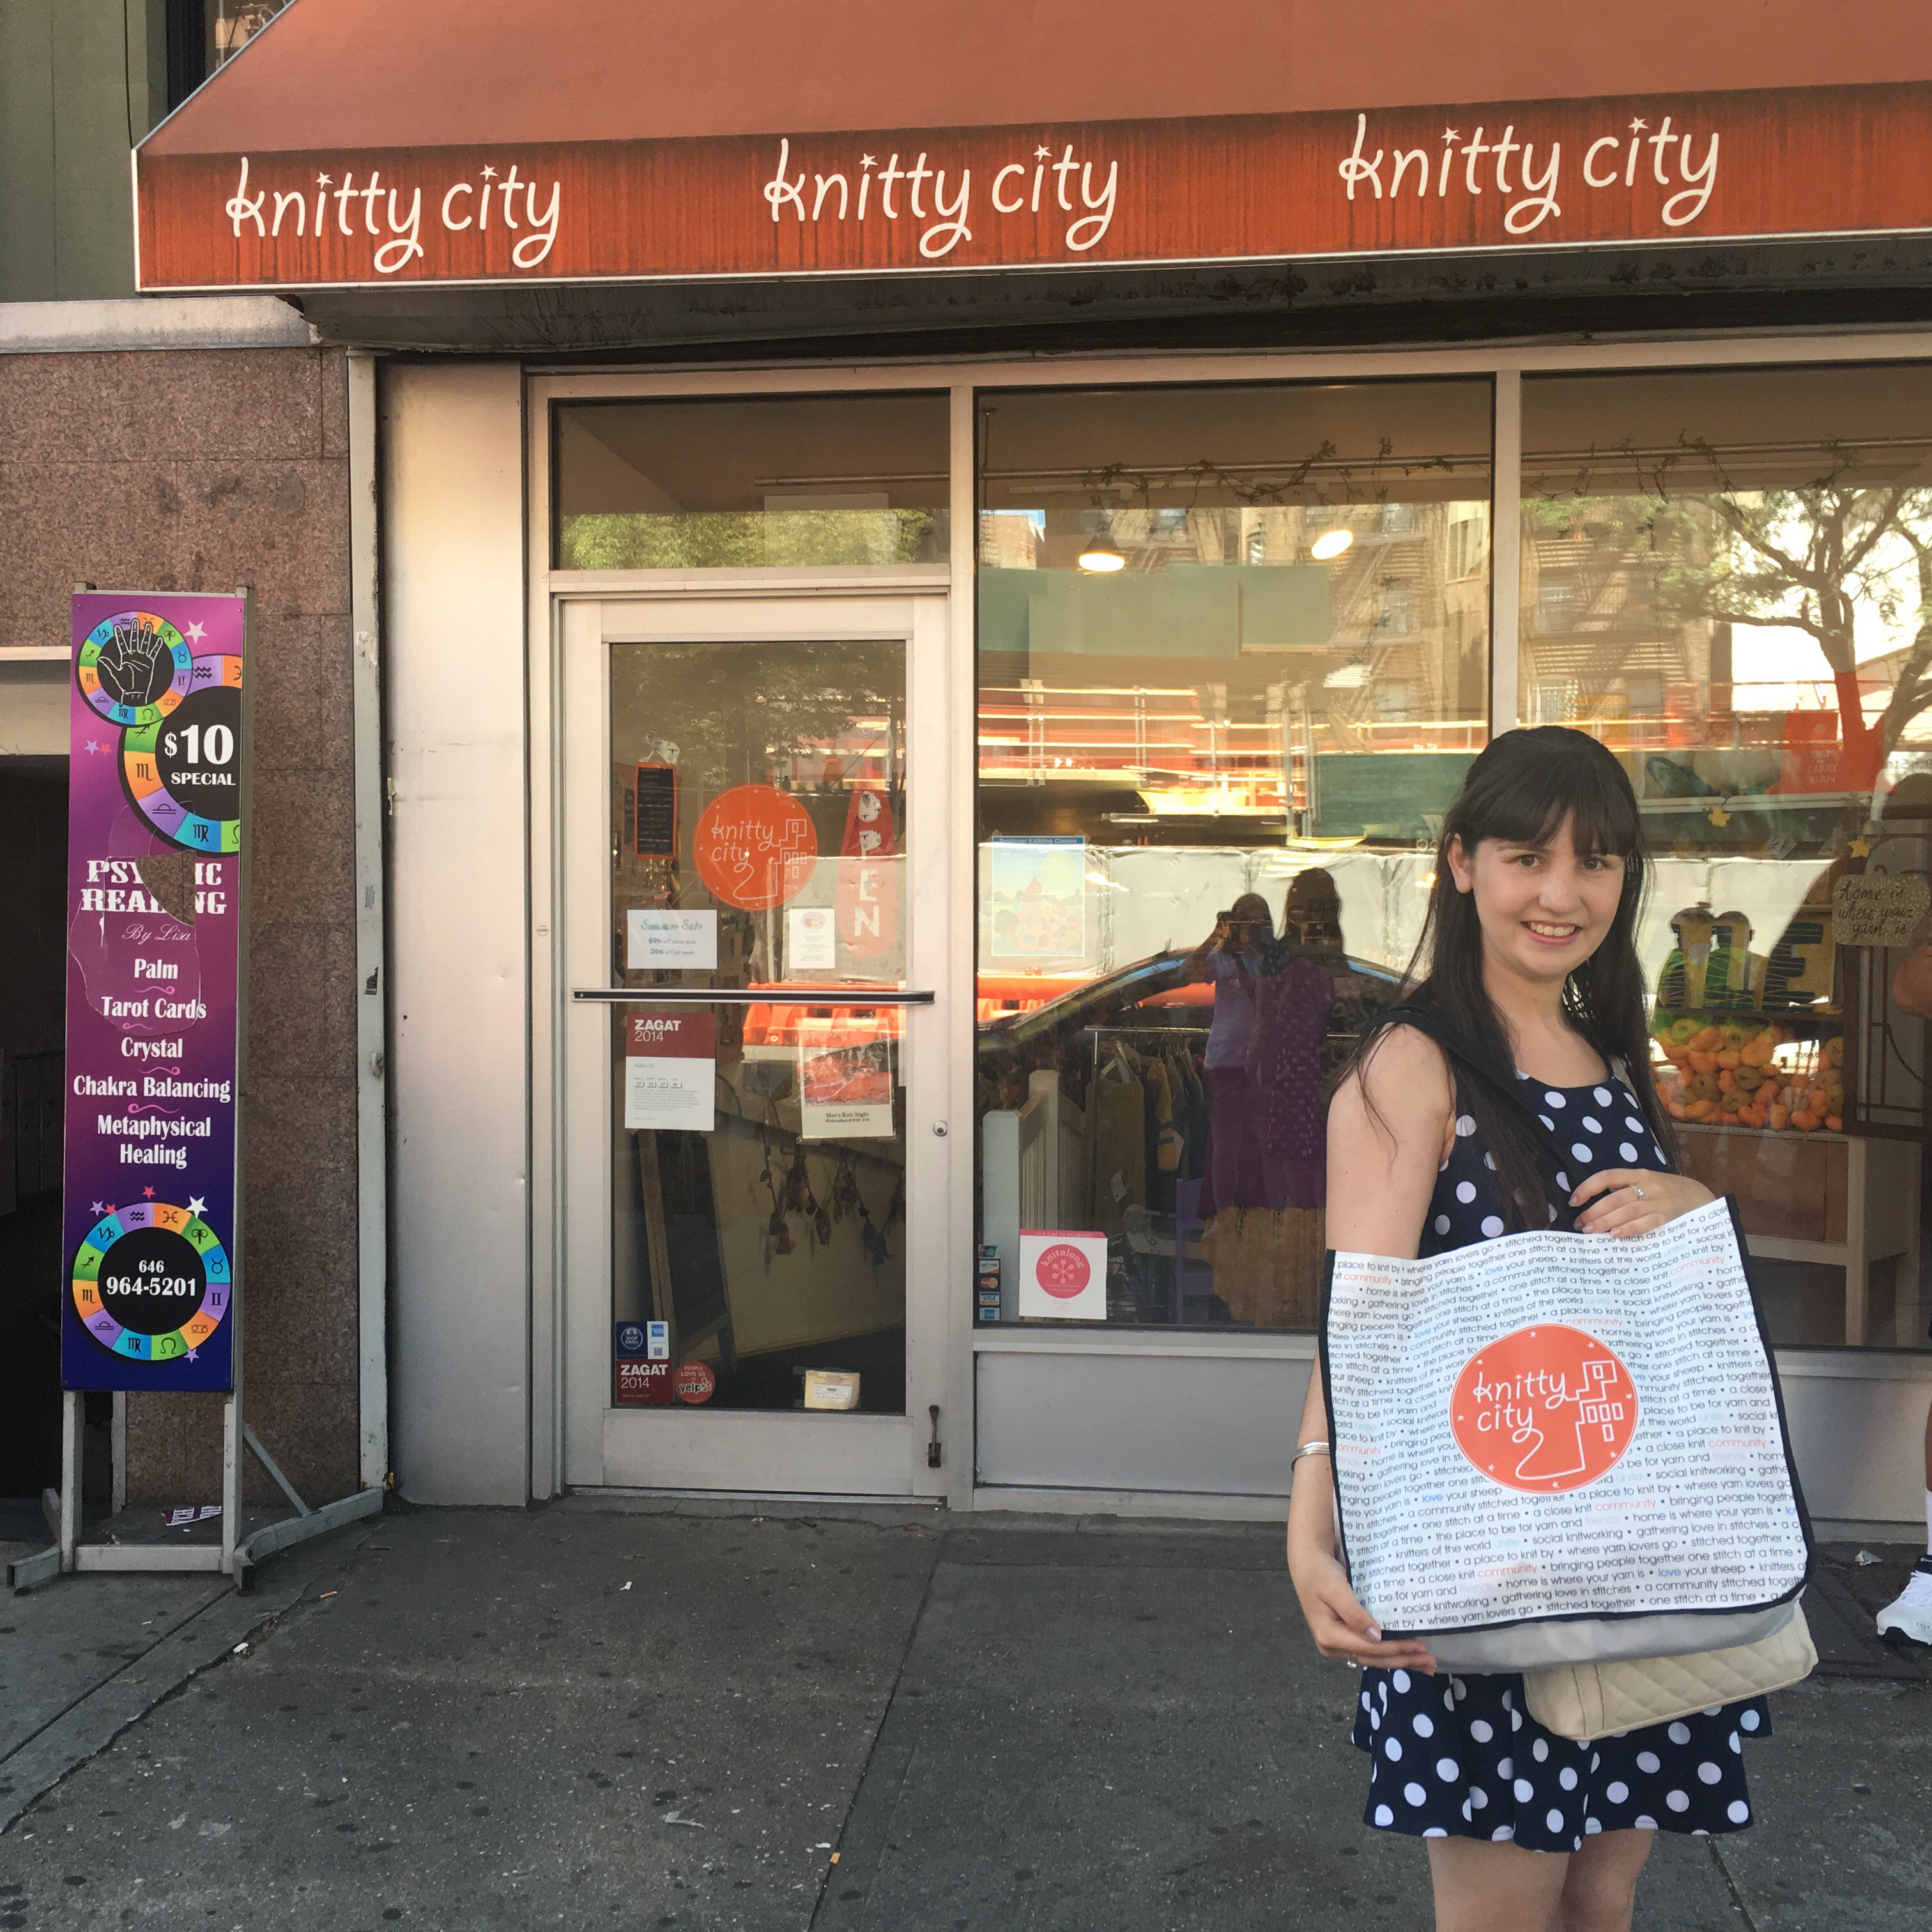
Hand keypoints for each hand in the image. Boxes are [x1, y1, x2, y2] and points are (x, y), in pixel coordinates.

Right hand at [1287, 1538, 1437, 1672]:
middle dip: (1403, 1660)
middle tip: (1430, 1663)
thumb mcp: (1336, 1589)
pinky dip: (1390, 1654)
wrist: (1308, 1564)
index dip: (1396, 1649)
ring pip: (1373, 1658)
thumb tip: (1376, 1636)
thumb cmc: (1321, 1573)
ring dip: (1400, 1660)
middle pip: (1374, 1658)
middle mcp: (1332, 1647)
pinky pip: (1370, 1651)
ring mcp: (1337, 1646)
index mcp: (1329, 1636)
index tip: (1420, 1647)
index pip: (1370, 1648)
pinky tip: (1405, 1657)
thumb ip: (1354, 1613)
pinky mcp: (1344, 1639)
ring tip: (1424, 1665)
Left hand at [1571, 1168, 1712, 1237]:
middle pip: (1614, 1197)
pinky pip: (1647, 1222)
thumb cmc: (1669, 1193)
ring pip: (1627, 1210)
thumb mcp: (1649, 1184)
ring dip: (1606, 1221)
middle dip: (1594, 1211)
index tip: (1574, 1201)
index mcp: (1639, 1175)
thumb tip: (1595, 1208)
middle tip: (1580, 1225)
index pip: (1608, 1176)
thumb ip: (1626, 1191)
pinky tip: (1616, 1235)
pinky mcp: (1669, 1216)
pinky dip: (1630, 1228)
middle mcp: (1648, 1186)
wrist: (1703, 1198)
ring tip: (1591, 1231)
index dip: (1588, 1187)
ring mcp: (1659, 1201)